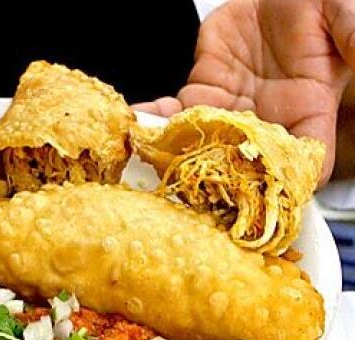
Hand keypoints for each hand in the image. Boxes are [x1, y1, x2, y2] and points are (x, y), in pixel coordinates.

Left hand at [135, 0, 354, 182]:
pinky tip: (137, 125)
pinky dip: (155, 122)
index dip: (286, 181)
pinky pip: (176, 115)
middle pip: (246, 164)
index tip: (262, 190)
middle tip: (194, 187)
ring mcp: (233, 109)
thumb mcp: (344, 15)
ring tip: (152, 158)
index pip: (303, 162)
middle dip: (222, 179)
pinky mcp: (204, 91)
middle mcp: (268, 119)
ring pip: (205, 144)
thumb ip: (354, 38)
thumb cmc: (317, 3)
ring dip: (179, 153)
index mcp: (310, 111)